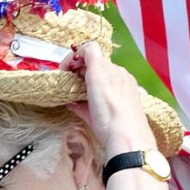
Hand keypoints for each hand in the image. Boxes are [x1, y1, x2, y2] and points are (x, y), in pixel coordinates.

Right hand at [62, 41, 155, 157]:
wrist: (125, 142)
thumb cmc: (112, 109)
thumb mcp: (99, 73)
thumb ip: (91, 55)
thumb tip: (84, 48)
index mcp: (116, 71)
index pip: (93, 55)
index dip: (75, 58)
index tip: (64, 68)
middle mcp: (118, 84)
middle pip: (93, 72)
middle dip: (76, 74)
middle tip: (64, 81)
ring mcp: (115, 101)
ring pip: (93, 89)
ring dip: (78, 89)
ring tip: (68, 95)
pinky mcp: (110, 119)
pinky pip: (93, 107)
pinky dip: (82, 104)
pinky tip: (75, 108)